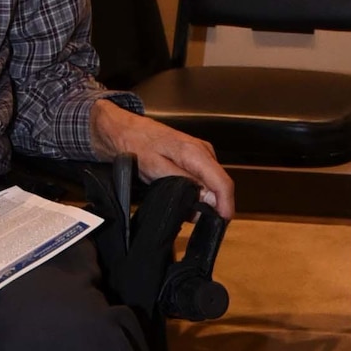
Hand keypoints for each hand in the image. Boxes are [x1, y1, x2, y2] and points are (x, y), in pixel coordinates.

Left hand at [89, 101, 234, 218]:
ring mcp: (201, 153)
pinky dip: (196, 190)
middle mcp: (204, 151)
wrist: (124, 130)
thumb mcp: (156, 169)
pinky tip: (182, 196)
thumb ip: (184, 183)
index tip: (223, 221)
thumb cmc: (136, 145)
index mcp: (196, 152)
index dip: (226, 205)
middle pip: (220, 184)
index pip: (222, 182)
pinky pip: (204, 178)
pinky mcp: (196, 157)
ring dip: (203, 198)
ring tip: (184, 207)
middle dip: (213, 204)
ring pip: (212, 182)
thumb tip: (208, 199)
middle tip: (194, 219)